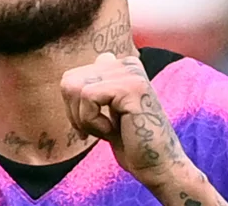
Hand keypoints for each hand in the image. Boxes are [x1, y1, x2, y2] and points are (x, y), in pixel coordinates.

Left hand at [60, 53, 188, 190]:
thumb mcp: (106, 110)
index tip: (91, 124)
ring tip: (108, 130)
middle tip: (97, 130)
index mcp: (122, 65)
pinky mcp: (131, 87)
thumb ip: (95, 88)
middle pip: (70, 81)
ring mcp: (130, 72)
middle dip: (75, 113)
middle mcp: (127, 63)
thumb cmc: (131, 142)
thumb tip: (73, 75)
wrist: (158, 165)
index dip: (73, 107)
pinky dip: (93, 122)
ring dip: (85, 119)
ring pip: (76, 88)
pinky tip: (114, 130)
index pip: (72, 76)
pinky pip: (88, 97)